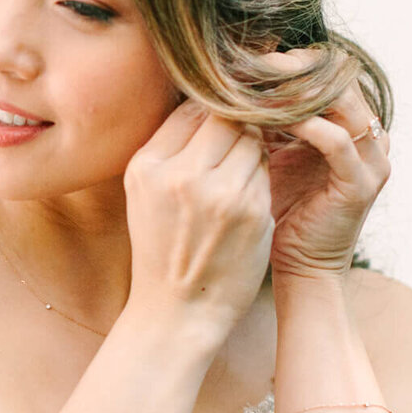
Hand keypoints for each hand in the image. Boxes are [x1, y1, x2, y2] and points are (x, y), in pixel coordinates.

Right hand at [123, 99, 272, 345]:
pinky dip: (261, 178)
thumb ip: (170, 149)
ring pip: (252, 140)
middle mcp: (180, 176)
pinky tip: (248, 198)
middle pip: (226, 117)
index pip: (191, 108)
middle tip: (237, 144)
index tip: (219, 122)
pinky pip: (265, 171)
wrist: (176, 312)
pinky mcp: (252, 212)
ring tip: (237, 176)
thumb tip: (208, 100)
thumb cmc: (161, 250)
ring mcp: (219, 194)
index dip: (211, 110)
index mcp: (147, 167)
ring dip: (252, 150)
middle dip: (237, 125)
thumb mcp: (146, 195)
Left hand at [259, 48, 390, 280]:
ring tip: (256, 85)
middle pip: (337, 78)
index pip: (327, 71)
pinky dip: (305, 125)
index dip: (288, 60)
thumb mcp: (268, 155)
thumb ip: (263, 119)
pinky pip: (337, 141)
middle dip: (291, 68)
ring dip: (296, 91)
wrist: (299, 269)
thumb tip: (229, 78)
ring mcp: (371, 159)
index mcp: (349, 124)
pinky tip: (268, 120)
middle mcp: (368, 136)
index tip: (245, 56)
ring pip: (341, 102)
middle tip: (249, 62)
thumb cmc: (277, 213)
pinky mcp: (362, 183)